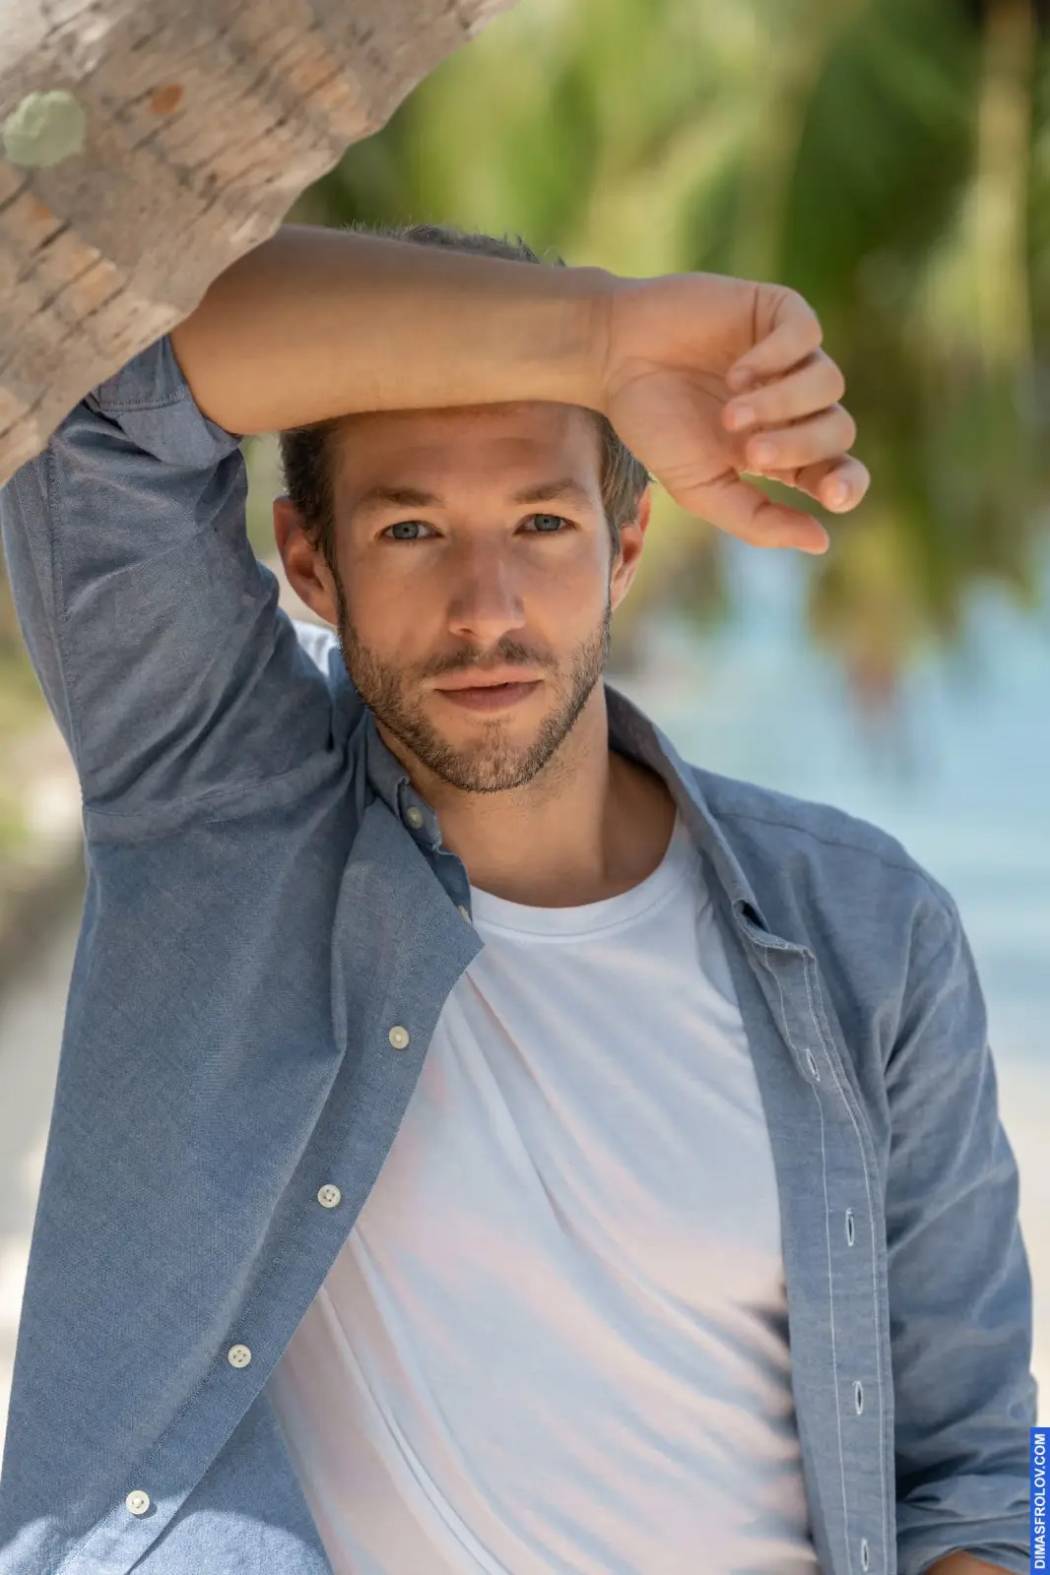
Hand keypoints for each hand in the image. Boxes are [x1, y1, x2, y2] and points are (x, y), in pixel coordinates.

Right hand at [598, 271, 869, 553]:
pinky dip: (777, 358)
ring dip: (780, 404)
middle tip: (751, 452)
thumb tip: (821, 542)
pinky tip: (736, 372)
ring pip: (829, 383)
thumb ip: (758, 520)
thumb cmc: (654, 425)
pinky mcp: (776, 311)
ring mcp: (790, 356)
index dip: (848, 484)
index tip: (830, 496)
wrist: (613, 359)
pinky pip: (807, 334)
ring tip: (731, 412)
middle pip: (838, 430)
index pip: (841, 470)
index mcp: (784, 451)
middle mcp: (795, 404)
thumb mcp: (701, 488)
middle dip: (799, 446)